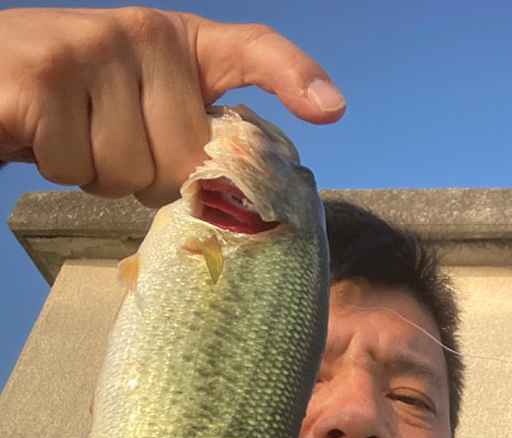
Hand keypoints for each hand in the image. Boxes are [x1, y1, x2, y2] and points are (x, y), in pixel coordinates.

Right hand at [0, 6, 345, 205]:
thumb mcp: (138, 106)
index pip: (250, 49)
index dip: (294, 75)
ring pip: (132, 172)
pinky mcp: (49, 77)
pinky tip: (43, 132)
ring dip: (99, 174)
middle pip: (186, 159)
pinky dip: (60, 169)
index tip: (332, 109)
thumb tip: (233, 193)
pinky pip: (81, 169)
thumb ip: (186, 133)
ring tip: (72, 133)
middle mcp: (145, 33)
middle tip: (106, 141)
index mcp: (178, 43)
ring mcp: (97, 49)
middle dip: (148, 176)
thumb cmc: (71, 102)